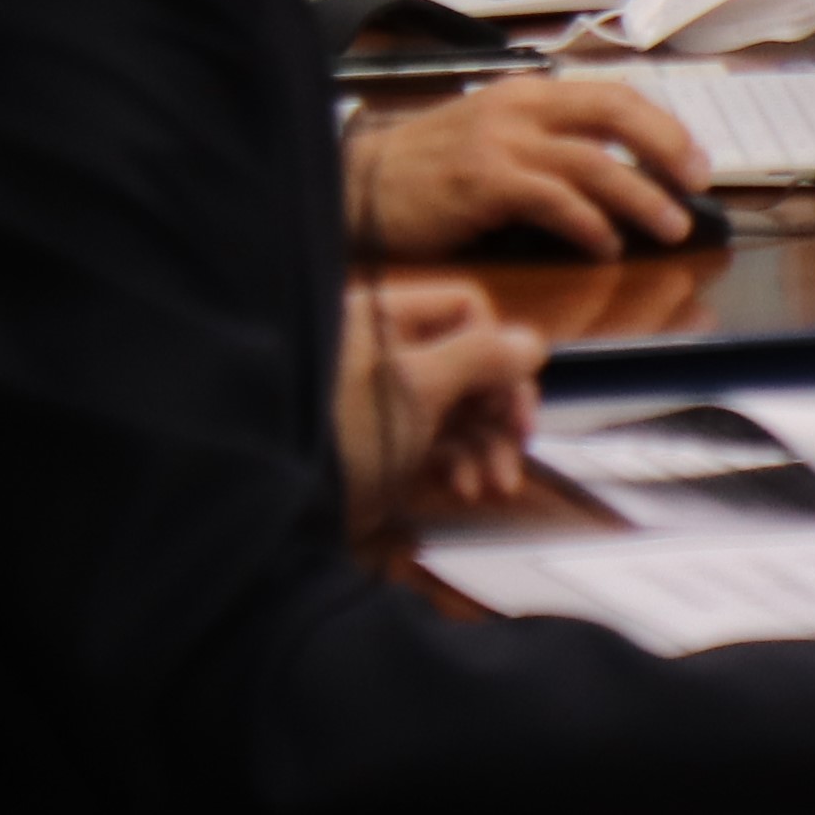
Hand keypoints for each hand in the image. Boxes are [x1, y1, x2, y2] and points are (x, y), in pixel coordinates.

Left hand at [334, 275, 542, 533]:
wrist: (283, 506)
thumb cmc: (342, 430)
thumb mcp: (417, 385)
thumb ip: (480, 357)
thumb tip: (531, 342)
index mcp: (387, 316)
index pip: (466, 308)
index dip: (496, 347)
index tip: (513, 390)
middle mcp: (390, 352)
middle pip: (470, 362)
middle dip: (500, 407)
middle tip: (521, 438)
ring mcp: (391, 402)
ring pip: (462, 408)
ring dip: (489, 444)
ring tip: (499, 481)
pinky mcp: (391, 447)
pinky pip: (441, 444)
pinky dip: (462, 464)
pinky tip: (467, 489)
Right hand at [348, 75, 708, 258]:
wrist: (359, 187)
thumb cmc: (426, 173)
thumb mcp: (490, 139)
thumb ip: (544, 145)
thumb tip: (613, 174)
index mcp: (527, 93)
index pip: (613, 95)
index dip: (662, 126)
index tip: (695, 160)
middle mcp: (520, 107)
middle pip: (615, 112)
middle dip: (667, 147)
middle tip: (698, 186)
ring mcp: (501, 142)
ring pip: (594, 162)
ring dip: (641, 197)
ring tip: (671, 227)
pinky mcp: (483, 181)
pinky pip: (553, 200)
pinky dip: (588, 223)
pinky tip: (605, 246)